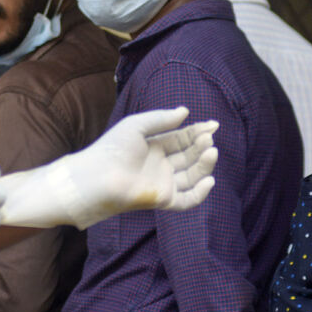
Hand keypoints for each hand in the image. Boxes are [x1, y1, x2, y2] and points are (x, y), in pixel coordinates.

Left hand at [0, 107, 217, 228]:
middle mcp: (160, 165)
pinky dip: (201, 193)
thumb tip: (186, 112)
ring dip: (204, 164)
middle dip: (200, 145)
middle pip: (189, 155)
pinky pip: (187, 200)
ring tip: (210, 150)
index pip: (181, 139)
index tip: (213, 125)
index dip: (197, 132)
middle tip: (208, 137)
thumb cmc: (112, 148)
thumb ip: (161, 119)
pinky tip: (209, 180)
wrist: (98, 176)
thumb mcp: (136, 125)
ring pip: (192, 175)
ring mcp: (162, 183)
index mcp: (154, 147)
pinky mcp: (163, 199)